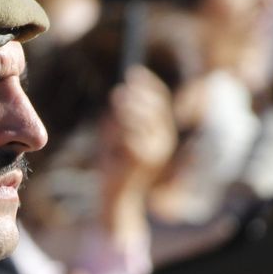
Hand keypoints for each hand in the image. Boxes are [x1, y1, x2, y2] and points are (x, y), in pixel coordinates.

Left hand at [98, 65, 176, 235]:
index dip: (148, 84)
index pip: (161, 99)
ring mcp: (154, 147)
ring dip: (115, 123)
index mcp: (162, 134)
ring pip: (131, 115)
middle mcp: (163, 139)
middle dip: (128, 100)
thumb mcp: (117, 137)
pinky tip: (109, 152)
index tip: (133, 72)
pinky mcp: (140, 154)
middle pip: (147, 103)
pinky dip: (111, 137)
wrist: (115, 201)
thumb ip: (121, 117)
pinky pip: (122, 131)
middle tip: (115, 99)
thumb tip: (119, 93)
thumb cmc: (114, 168)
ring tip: (109, 143)